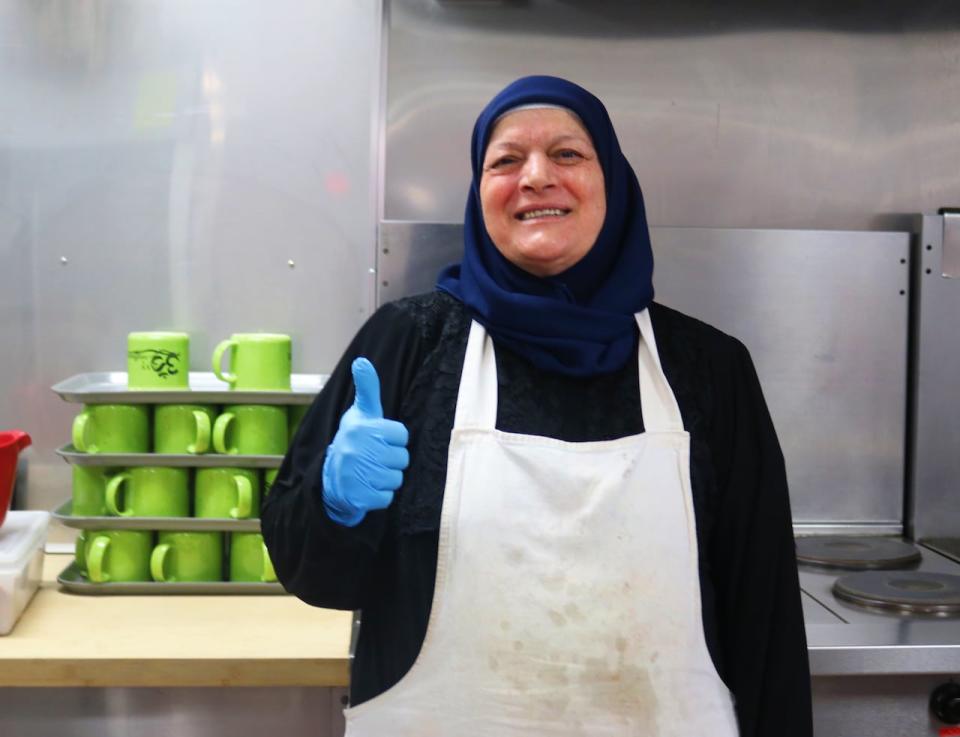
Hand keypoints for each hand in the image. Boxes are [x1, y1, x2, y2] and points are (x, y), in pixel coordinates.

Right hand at [322, 357, 409, 525]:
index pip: (402, 435)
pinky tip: (367, 487)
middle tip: (374, 459)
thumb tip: (362, 361)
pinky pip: (387, 497)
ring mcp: (357, 474)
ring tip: (370, 472)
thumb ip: (367, 389)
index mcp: (362, 428)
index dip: (393, 440)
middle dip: (391, 460)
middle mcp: (358, 449)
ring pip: (396, 478)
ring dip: (386, 478)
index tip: (378, 441)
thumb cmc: (353, 442)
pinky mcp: (359, 496)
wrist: (330, 478)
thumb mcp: (360, 414)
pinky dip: (380, 495)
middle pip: (402, 458)